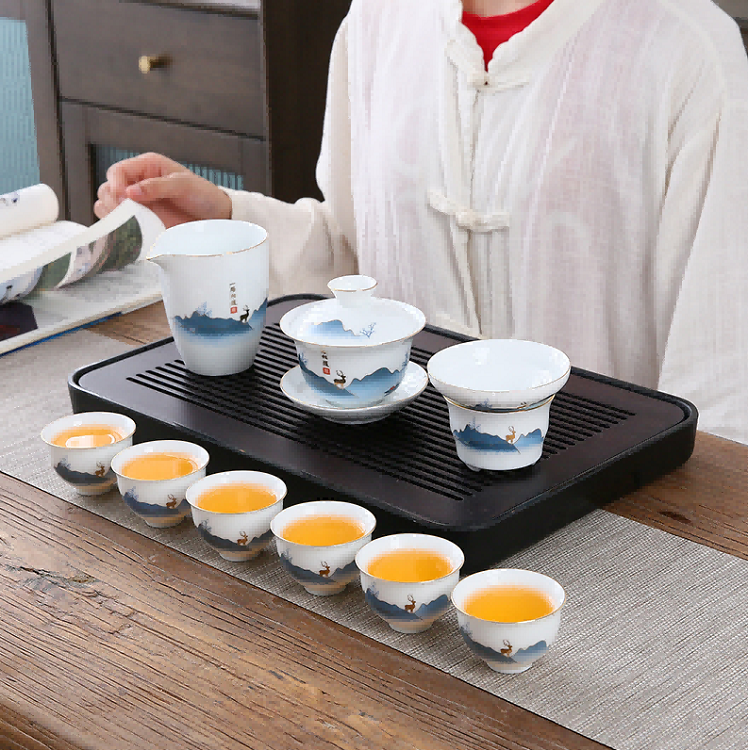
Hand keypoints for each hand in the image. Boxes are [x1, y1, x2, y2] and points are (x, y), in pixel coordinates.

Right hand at [94, 152, 232, 227]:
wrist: (217, 217)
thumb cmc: (204, 195)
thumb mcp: (184, 185)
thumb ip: (157, 186)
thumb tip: (130, 192)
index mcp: (147, 167)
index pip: (118, 171)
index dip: (116, 183)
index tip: (122, 197)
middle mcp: (139, 184)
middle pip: (108, 189)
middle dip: (111, 201)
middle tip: (125, 212)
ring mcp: (139, 204)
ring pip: (109, 207)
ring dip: (112, 215)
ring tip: (127, 222)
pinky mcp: (142, 221)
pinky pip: (121, 224)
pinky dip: (119, 228)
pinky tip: (129, 231)